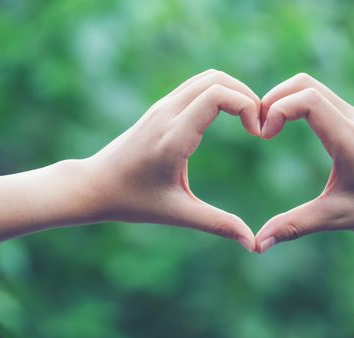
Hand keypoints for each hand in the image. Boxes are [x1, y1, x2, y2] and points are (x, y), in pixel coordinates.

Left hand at [86, 70, 259, 250]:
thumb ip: (218, 224)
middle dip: (248, 97)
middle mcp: (167, 113)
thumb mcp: (178, 214)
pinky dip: (219, 93)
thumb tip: (252, 244)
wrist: (94, 185)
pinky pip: (196, 86)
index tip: (257, 134)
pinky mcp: (161, 108)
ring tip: (248, 120)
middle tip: (259, 126)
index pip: (217, 95)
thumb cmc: (132, 201)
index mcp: (174, 137)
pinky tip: (228, 118)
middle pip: (217, 79)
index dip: (247, 106)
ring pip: (207, 78)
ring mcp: (162, 107)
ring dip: (234, 92)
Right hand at [255, 73, 353, 252]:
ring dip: (283, 100)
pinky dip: (295, 104)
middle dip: (273, 99)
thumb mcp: (337, 218)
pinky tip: (285, 128)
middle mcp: (352, 119)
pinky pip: (319, 97)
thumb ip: (295, 226)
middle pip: (304, 83)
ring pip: (310, 86)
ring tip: (267, 128)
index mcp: (349, 139)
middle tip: (258, 128)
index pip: (308, 99)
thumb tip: (258, 244)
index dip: (277, 109)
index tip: (264, 136)